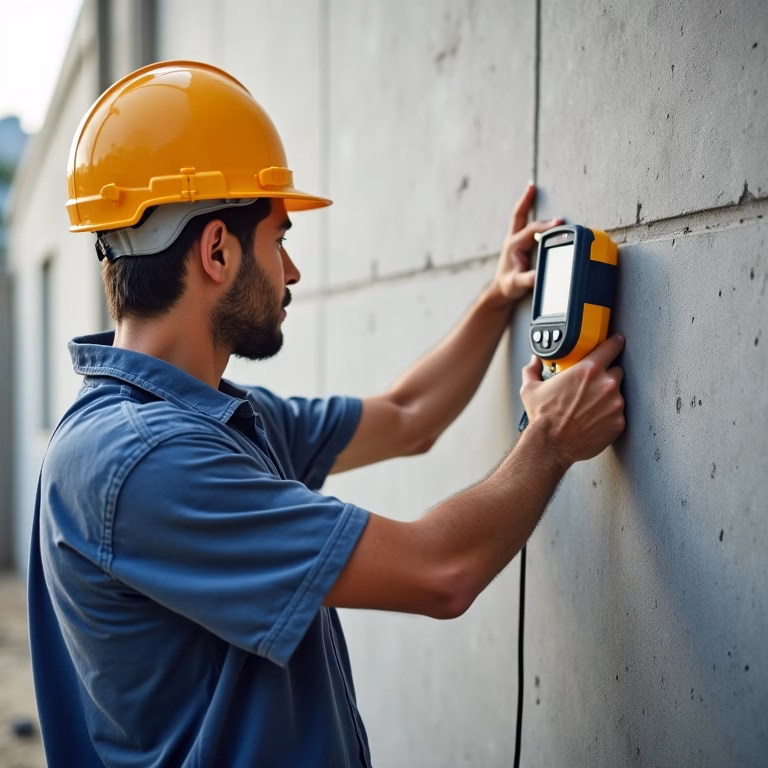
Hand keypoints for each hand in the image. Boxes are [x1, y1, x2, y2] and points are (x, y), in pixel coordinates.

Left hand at [490, 183, 562, 301]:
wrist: (500, 291)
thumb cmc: (508, 287)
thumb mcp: (517, 284)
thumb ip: (528, 279)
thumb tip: (539, 274)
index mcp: (514, 246)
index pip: (532, 231)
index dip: (546, 226)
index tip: (560, 223)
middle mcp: (513, 240)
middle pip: (520, 215)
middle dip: (526, 200)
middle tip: (533, 186)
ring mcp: (515, 240)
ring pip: (520, 217)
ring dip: (526, 202)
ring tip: (531, 188)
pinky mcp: (518, 243)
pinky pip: (523, 223)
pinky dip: (526, 210)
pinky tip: (530, 202)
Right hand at [520, 334, 625, 464]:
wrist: (552, 444)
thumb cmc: (544, 418)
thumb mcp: (531, 389)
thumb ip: (533, 370)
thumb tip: (534, 362)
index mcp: (588, 370)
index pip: (611, 346)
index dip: (614, 343)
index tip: (615, 342)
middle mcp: (605, 384)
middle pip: (616, 370)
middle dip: (607, 375)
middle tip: (592, 385)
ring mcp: (615, 403)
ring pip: (618, 393)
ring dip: (608, 397)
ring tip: (590, 406)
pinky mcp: (618, 421)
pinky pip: (618, 413)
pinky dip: (609, 415)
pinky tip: (594, 419)